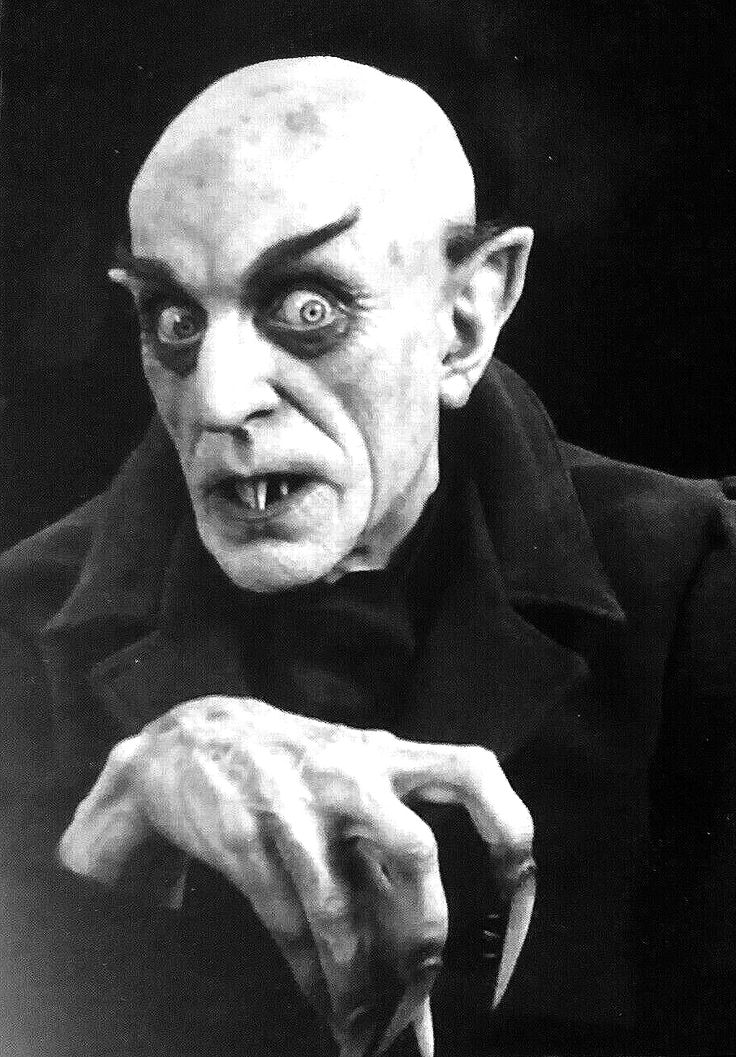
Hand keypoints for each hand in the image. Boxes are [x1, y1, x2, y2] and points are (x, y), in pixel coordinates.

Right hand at [58, 696, 534, 1055]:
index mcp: (390, 757)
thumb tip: (426, 960)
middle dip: (425, 934)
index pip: (472, 771)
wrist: (191, 738)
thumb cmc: (295, 766)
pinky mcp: (245, 839)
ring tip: (368, 1035)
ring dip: (360, 987)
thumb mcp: (353, 782)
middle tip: (425, 992)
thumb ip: (390, 859)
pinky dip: (313, 978)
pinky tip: (327, 1007)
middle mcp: (352, 777)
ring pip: (341, 910)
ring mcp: (297, 808)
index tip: (518, 895)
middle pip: (415, 851)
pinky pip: (289, 923)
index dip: (509, 829)